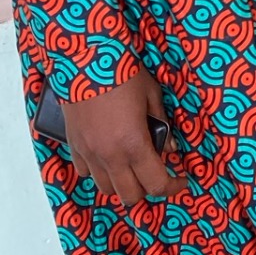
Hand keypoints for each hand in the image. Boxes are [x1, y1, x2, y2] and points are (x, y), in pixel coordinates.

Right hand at [62, 67, 183, 205]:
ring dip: (122, 183)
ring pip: (106, 189)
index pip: (157, 184)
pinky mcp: (74, 146)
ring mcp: (89, 153)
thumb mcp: (152, 95)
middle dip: (148, 190)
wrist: (85, 58)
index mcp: (134, 144)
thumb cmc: (122, 72)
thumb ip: (162, 124)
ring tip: (132, 167)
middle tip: (157, 173)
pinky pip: (86, 172)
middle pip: (130, 196)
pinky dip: (99, 171)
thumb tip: (170, 146)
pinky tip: (108, 156)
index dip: (173, 187)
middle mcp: (110, 156)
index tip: (181, 180)